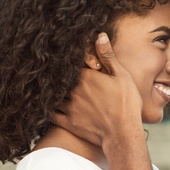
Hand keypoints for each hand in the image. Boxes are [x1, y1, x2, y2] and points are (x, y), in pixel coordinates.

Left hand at [53, 33, 143, 147]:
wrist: (123, 135)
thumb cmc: (127, 104)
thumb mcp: (122, 76)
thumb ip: (108, 56)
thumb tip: (99, 35)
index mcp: (86, 76)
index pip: (70, 62)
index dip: (68, 60)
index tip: (65, 56)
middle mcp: (73, 90)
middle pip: (58, 77)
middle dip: (56, 73)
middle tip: (49, 68)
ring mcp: (68, 107)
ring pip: (51, 94)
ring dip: (49, 90)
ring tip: (45, 86)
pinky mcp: (67, 122)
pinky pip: (50, 114)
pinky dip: (45, 109)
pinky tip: (42, 105)